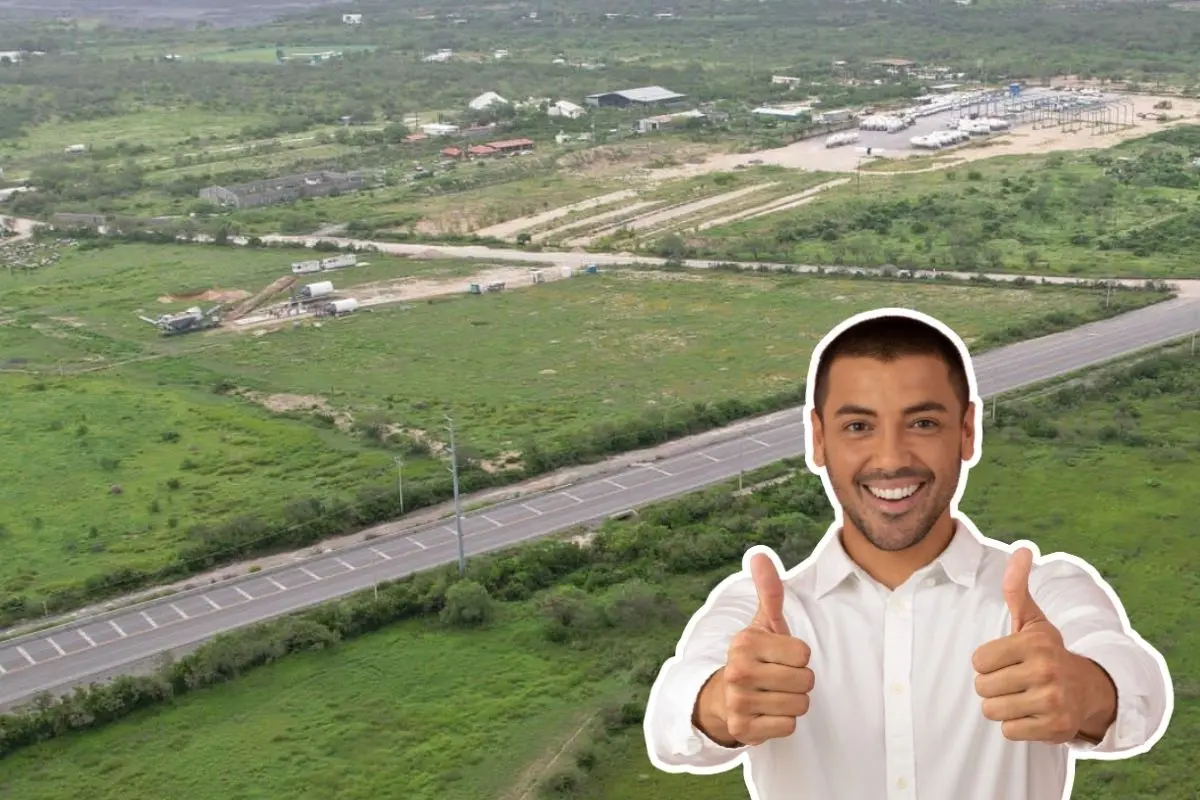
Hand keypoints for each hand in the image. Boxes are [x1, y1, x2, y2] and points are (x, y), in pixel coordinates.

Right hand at [718, 553, 814, 746]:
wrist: (723, 698)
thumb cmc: (755, 658)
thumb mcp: (763, 624)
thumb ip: (769, 592)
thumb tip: (760, 555)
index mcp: (745, 642)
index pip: (804, 654)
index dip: (798, 657)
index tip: (780, 657)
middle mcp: (738, 671)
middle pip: (805, 681)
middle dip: (799, 682)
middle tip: (779, 679)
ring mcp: (738, 702)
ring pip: (799, 705)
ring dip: (793, 703)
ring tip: (774, 695)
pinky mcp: (742, 729)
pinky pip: (787, 726)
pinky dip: (783, 722)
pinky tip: (767, 713)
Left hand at [971, 547, 1097, 744]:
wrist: (1088, 690)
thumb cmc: (1048, 652)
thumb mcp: (1033, 620)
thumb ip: (1017, 588)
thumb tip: (1022, 549)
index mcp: (1034, 644)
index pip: (978, 661)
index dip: (987, 662)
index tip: (1006, 660)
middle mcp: (1045, 671)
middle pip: (983, 688)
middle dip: (992, 686)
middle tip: (1014, 681)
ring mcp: (1052, 701)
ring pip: (992, 711)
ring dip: (1002, 707)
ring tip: (1022, 696)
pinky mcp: (1055, 729)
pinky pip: (1009, 731)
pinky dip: (1016, 726)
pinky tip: (1032, 713)